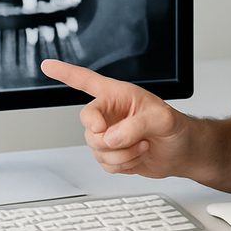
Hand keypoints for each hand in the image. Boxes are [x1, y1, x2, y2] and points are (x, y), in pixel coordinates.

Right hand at [41, 59, 191, 177]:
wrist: (183, 152)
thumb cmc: (176, 127)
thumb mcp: (162, 119)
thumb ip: (135, 125)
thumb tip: (111, 138)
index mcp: (118, 95)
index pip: (86, 81)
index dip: (65, 73)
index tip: (47, 65)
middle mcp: (109, 114)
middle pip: (87, 125)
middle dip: (106, 136)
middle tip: (125, 138)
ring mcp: (109, 135)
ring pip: (96, 148)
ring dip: (122, 154)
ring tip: (142, 145)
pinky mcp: (112, 156)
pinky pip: (105, 164)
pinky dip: (124, 165)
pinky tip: (139, 156)